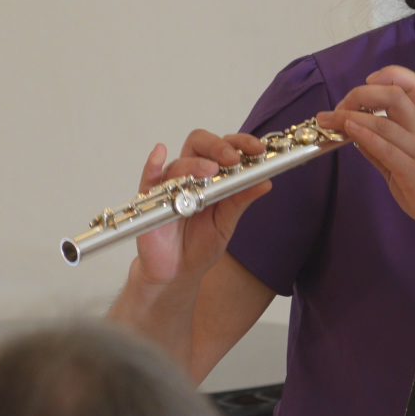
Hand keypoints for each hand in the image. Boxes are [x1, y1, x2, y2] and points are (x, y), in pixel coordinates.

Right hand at [123, 129, 271, 297]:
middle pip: (199, 144)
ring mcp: (169, 186)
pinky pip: (149, 178)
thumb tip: (265, 182)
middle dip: (218, 146)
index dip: (240, 143)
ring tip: (211, 171)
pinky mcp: (151, 201)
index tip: (257, 150)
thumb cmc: (200, 245)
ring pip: (179, 163)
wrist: (178, 273)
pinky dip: (153, 164)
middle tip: (232, 159)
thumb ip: (241, 201)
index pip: (223, 147)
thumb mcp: (226, 223)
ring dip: (196, 163)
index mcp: (211, 177)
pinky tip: (160, 153)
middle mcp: (190, 176)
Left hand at [319, 66, 414, 241]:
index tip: (367, 82)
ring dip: (352, 117)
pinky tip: (350, 132)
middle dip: (362, 94)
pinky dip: (366, 137)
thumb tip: (355, 134)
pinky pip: (388, 150)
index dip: (390, 75)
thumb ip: (379, 149)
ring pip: (386, 122)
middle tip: (339, 105)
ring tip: (330, 119)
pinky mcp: (414, 174)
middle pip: (395, 96)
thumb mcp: (403, 165)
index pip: (414, 87)